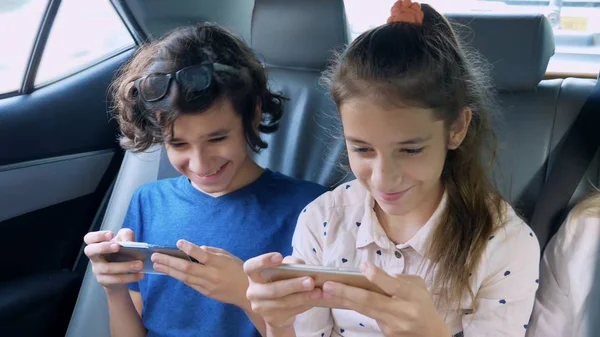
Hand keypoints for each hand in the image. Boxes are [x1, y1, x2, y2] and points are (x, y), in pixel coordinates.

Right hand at [84, 228, 143, 289]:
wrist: (122, 273)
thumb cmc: (121, 252)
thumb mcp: (125, 239)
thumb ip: (126, 235)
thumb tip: (128, 242)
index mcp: (97, 244)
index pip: (89, 238)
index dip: (97, 235)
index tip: (111, 234)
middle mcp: (94, 257)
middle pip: (90, 251)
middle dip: (103, 247)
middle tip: (118, 246)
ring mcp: (97, 270)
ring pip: (107, 268)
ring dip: (125, 266)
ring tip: (140, 264)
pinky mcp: (104, 281)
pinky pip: (115, 280)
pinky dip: (130, 277)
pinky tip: (140, 275)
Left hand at [151, 240, 249, 309]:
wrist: (246, 292)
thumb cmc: (238, 269)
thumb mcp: (228, 256)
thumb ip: (212, 252)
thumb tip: (196, 249)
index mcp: (220, 263)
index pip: (203, 255)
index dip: (190, 249)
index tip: (178, 242)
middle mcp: (212, 275)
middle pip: (188, 268)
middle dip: (170, 262)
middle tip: (156, 256)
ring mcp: (208, 286)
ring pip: (185, 278)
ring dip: (169, 271)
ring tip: (157, 264)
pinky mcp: (205, 292)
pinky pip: (190, 283)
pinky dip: (179, 277)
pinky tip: (170, 272)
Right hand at [243, 253, 321, 328]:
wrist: (277, 307)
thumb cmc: (281, 280)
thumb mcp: (284, 269)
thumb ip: (291, 263)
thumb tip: (300, 266)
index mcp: (253, 275)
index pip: (251, 267)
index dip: (264, 261)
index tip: (279, 257)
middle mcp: (253, 292)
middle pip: (272, 289)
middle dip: (293, 285)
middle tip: (310, 281)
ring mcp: (261, 308)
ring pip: (283, 303)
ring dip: (303, 297)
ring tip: (318, 292)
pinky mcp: (271, 319)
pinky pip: (290, 312)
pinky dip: (304, 305)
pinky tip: (314, 300)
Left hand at [320, 262, 450, 336]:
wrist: (431, 334)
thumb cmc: (422, 304)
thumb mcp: (418, 286)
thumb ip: (400, 278)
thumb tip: (375, 273)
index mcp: (413, 296)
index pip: (393, 286)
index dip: (377, 277)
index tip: (363, 267)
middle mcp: (402, 311)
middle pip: (371, 301)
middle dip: (347, 292)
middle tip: (328, 285)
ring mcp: (392, 324)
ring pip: (364, 310)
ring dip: (343, 300)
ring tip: (326, 291)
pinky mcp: (386, 333)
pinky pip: (367, 316)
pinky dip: (352, 307)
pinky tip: (338, 299)